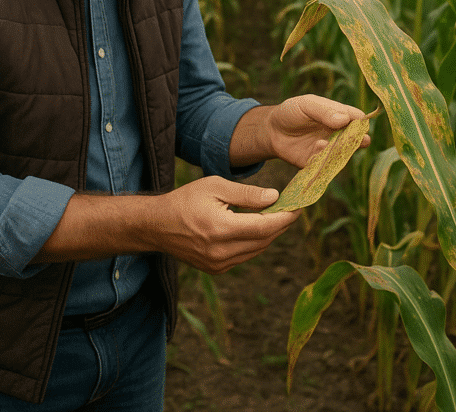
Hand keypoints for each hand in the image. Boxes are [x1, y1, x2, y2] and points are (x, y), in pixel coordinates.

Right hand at [149, 176, 299, 273]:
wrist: (157, 225)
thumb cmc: (185, 200)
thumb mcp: (215, 187)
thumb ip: (246, 194)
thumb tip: (275, 197)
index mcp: (221, 229)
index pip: (265, 227)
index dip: (285, 218)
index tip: (298, 207)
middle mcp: (221, 252)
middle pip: (264, 241)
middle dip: (280, 225)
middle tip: (290, 209)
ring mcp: (218, 264)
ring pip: (257, 251)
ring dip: (269, 234)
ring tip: (275, 216)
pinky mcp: (216, 270)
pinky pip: (245, 256)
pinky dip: (254, 243)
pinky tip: (254, 228)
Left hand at [266, 94, 369, 168]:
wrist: (272, 130)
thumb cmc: (291, 112)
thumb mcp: (306, 104)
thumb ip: (324, 111)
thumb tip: (344, 119)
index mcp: (339, 116)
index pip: (357, 118)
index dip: (360, 121)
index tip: (360, 122)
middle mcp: (338, 134)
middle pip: (355, 138)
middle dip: (358, 139)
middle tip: (358, 139)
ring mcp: (329, 150)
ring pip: (343, 153)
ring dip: (342, 150)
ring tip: (335, 141)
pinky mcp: (318, 163)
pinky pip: (327, 165)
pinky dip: (326, 158)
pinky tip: (319, 146)